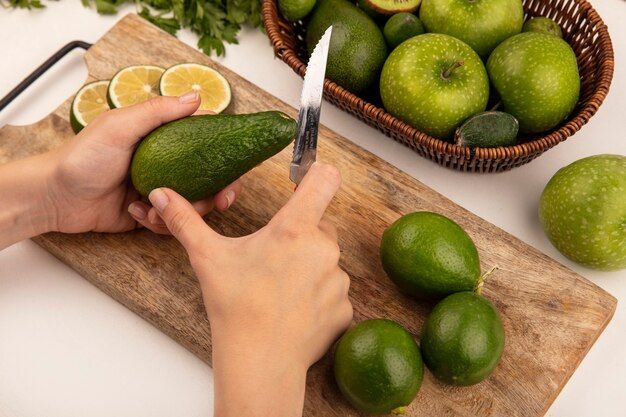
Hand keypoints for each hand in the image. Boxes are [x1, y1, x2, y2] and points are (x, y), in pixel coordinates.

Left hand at [47, 92, 240, 233]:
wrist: (56, 197)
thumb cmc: (83, 157)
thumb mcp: (121, 126)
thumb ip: (159, 111)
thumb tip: (198, 96)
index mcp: (162, 142)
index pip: (203, 148)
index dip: (224, 161)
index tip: (235, 174)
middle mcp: (164, 166)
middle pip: (205, 182)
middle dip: (215, 195)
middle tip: (220, 202)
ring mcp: (157, 192)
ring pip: (190, 207)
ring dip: (180, 211)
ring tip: (153, 208)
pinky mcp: (148, 216)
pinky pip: (169, 224)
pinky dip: (158, 223)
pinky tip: (137, 215)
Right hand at [148, 162, 352, 416]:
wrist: (259, 361)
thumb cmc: (235, 308)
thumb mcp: (208, 258)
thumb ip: (185, 221)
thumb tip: (161, 195)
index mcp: (295, 229)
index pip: (325, 179)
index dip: (317, 173)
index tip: (307, 177)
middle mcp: (324, 249)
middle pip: (320, 224)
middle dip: (301, 234)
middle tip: (273, 258)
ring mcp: (338, 280)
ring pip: (327, 259)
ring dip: (311, 266)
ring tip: (281, 288)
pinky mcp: (344, 307)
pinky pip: (334, 291)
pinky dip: (319, 295)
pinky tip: (295, 308)